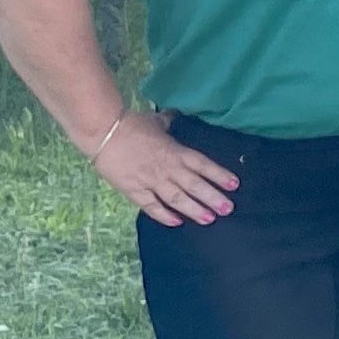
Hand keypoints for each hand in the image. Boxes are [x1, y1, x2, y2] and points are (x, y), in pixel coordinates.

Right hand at [91, 114, 237, 228]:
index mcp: (176, 151)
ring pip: (177, 198)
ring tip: (209, 219)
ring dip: (193, 210)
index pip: (203, 164)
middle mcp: (167, 168)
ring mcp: (151, 181)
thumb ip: (168, 122)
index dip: (219, 175)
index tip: (234, 184)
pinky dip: (164, 215)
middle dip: (212, 198)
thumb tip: (175, 115)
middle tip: (228, 209)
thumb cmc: (131, 124)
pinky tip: (176, 223)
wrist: (103, 132)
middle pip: (194, 185)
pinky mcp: (133, 190)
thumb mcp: (156, 121)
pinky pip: (151, 206)